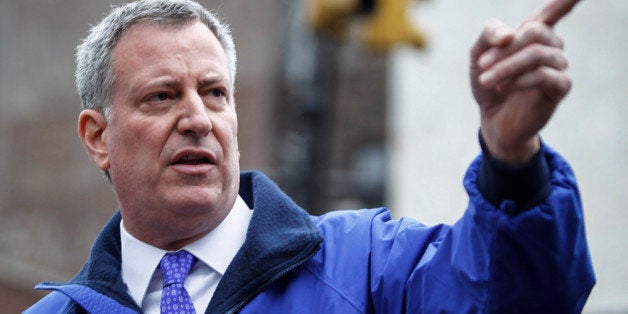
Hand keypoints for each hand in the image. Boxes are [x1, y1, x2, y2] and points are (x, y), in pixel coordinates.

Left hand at [470, 0, 579, 163]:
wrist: (494, 119)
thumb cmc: (488, 82)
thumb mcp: (479, 56)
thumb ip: (488, 35)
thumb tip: (509, 35)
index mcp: (534, 31)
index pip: (555, 9)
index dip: (566, 0)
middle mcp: (551, 44)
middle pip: (535, 31)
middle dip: (504, 49)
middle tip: (482, 65)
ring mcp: (559, 65)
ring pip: (536, 54)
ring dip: (506, 67)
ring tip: (486, 80)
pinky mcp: (561, 86)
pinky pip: (543, 75)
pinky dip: (518, 81)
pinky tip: (503, 89)